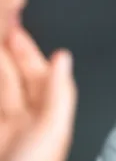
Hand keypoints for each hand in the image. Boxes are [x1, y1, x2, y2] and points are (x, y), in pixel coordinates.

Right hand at [0, 26, 76, 160]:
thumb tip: (64, 58)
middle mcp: (24, 121)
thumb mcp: (51, 130)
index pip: (38, 74)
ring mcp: (5, 129)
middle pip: (14, 80)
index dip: (28, 52)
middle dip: (6, 55)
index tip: (15, 29)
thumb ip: (59, 93)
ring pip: (1, 91)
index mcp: (45, 116)